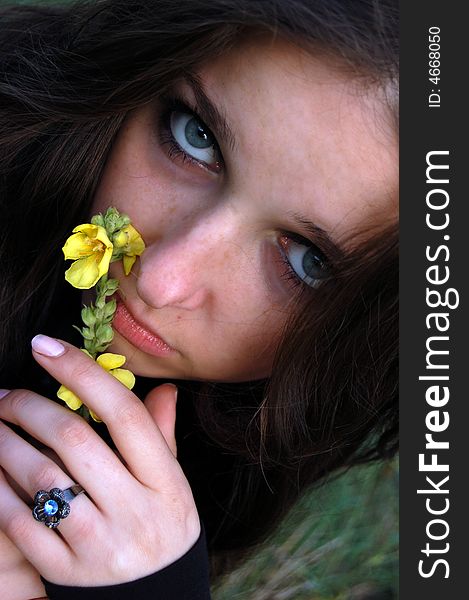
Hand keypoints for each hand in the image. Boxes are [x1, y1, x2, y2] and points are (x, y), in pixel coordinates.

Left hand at [0, 336, 199, 586]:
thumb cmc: (163, 528)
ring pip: (41, 478)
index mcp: (166, 482)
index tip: (47, 347)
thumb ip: (162, 435)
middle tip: (5, 394)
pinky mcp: (66, 572)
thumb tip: (162, 389)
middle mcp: (135, 511)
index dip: (83, 373)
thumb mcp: (174, 484)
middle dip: (30, 406)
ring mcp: (99, 545)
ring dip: (5, 442)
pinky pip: (19, 521)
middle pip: (74, 440)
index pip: (125, 414)